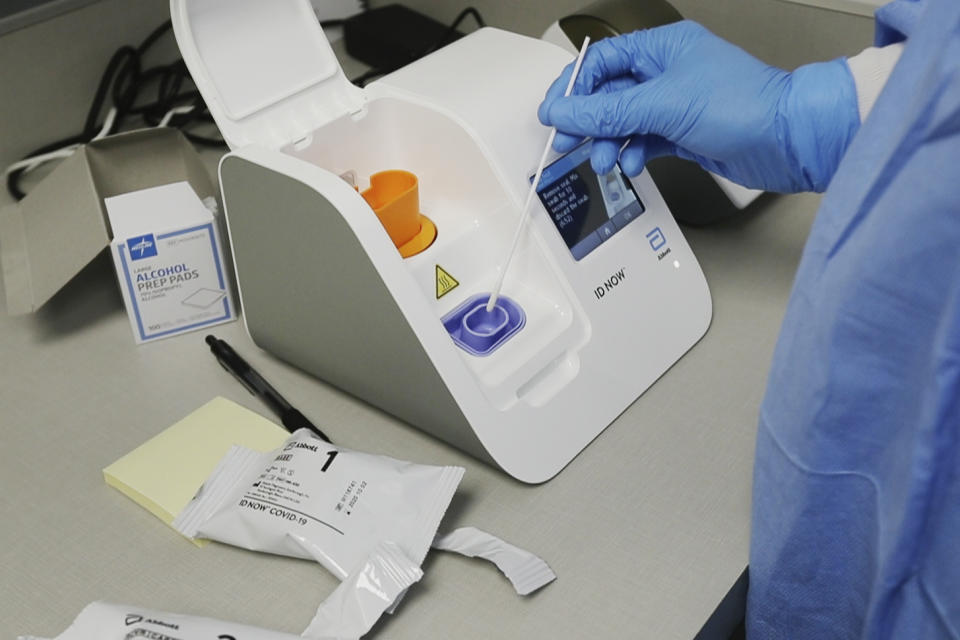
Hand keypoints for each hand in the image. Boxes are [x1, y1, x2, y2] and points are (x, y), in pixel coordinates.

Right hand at [538, 21, 859, 192]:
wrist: (788, 140)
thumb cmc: (744, 105)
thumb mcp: (663, 105)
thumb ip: (608, 112)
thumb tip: (565, 112)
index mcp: (662, 48)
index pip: (602, 62)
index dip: (574, 88)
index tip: (555, 113)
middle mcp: (668, 73)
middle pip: (609, 95)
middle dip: (588, 121)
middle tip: (569, 143)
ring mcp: (676, 104)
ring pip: (625, 122)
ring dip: (609, 142)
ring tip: (603, 159)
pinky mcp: (685, 133)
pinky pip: (644, 141)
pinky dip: (634, 153)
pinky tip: (633, 163)